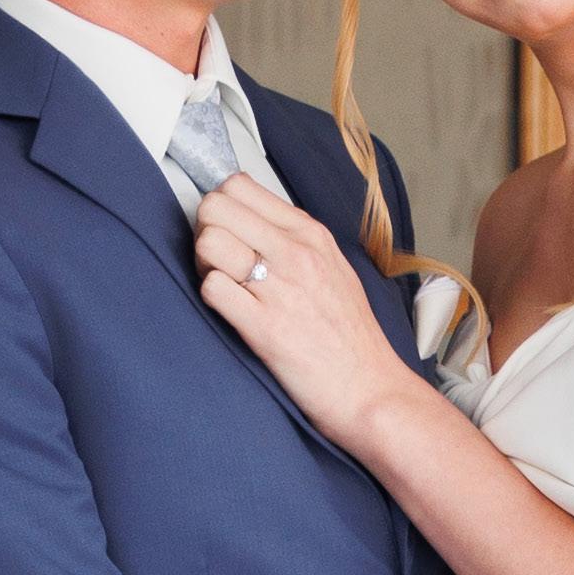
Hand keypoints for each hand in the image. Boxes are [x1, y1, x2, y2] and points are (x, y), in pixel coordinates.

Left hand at [193, 175, 411, 450]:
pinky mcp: (264, 327)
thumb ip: (294, 240)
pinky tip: (230, 312)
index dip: (222, 208)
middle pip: (215, 206)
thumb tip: (250, 222)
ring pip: (209, 242)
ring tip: (225, 286)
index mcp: (310, 233)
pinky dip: (211, 299)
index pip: (240, 186)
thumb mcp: (332, 267)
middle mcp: (295, 252)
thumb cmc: (349, 335)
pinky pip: (212, 289)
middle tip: (219, 261)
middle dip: (205, 231)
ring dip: (204, 265)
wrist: (369, 388)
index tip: (230, 233)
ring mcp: (280, 288)